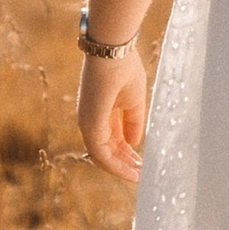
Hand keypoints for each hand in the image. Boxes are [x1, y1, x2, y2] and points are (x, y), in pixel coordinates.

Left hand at [78, 45, 148, 181]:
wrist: (113, 53)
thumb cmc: (124, 69)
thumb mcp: (133, 100)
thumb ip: (133, 122)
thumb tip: (134, 143)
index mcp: (100, 111)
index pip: (112, 139)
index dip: (126, 153)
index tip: (140, 163)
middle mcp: (90, 119)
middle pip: (106, 150)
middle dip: (124, 163)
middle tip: (140, 174)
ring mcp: (88, 123)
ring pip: (102, 155)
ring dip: (120, 168)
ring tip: (138, 176)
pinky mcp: (90, 124)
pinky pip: (101, 152)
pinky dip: (115, 164)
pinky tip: (130, 170)